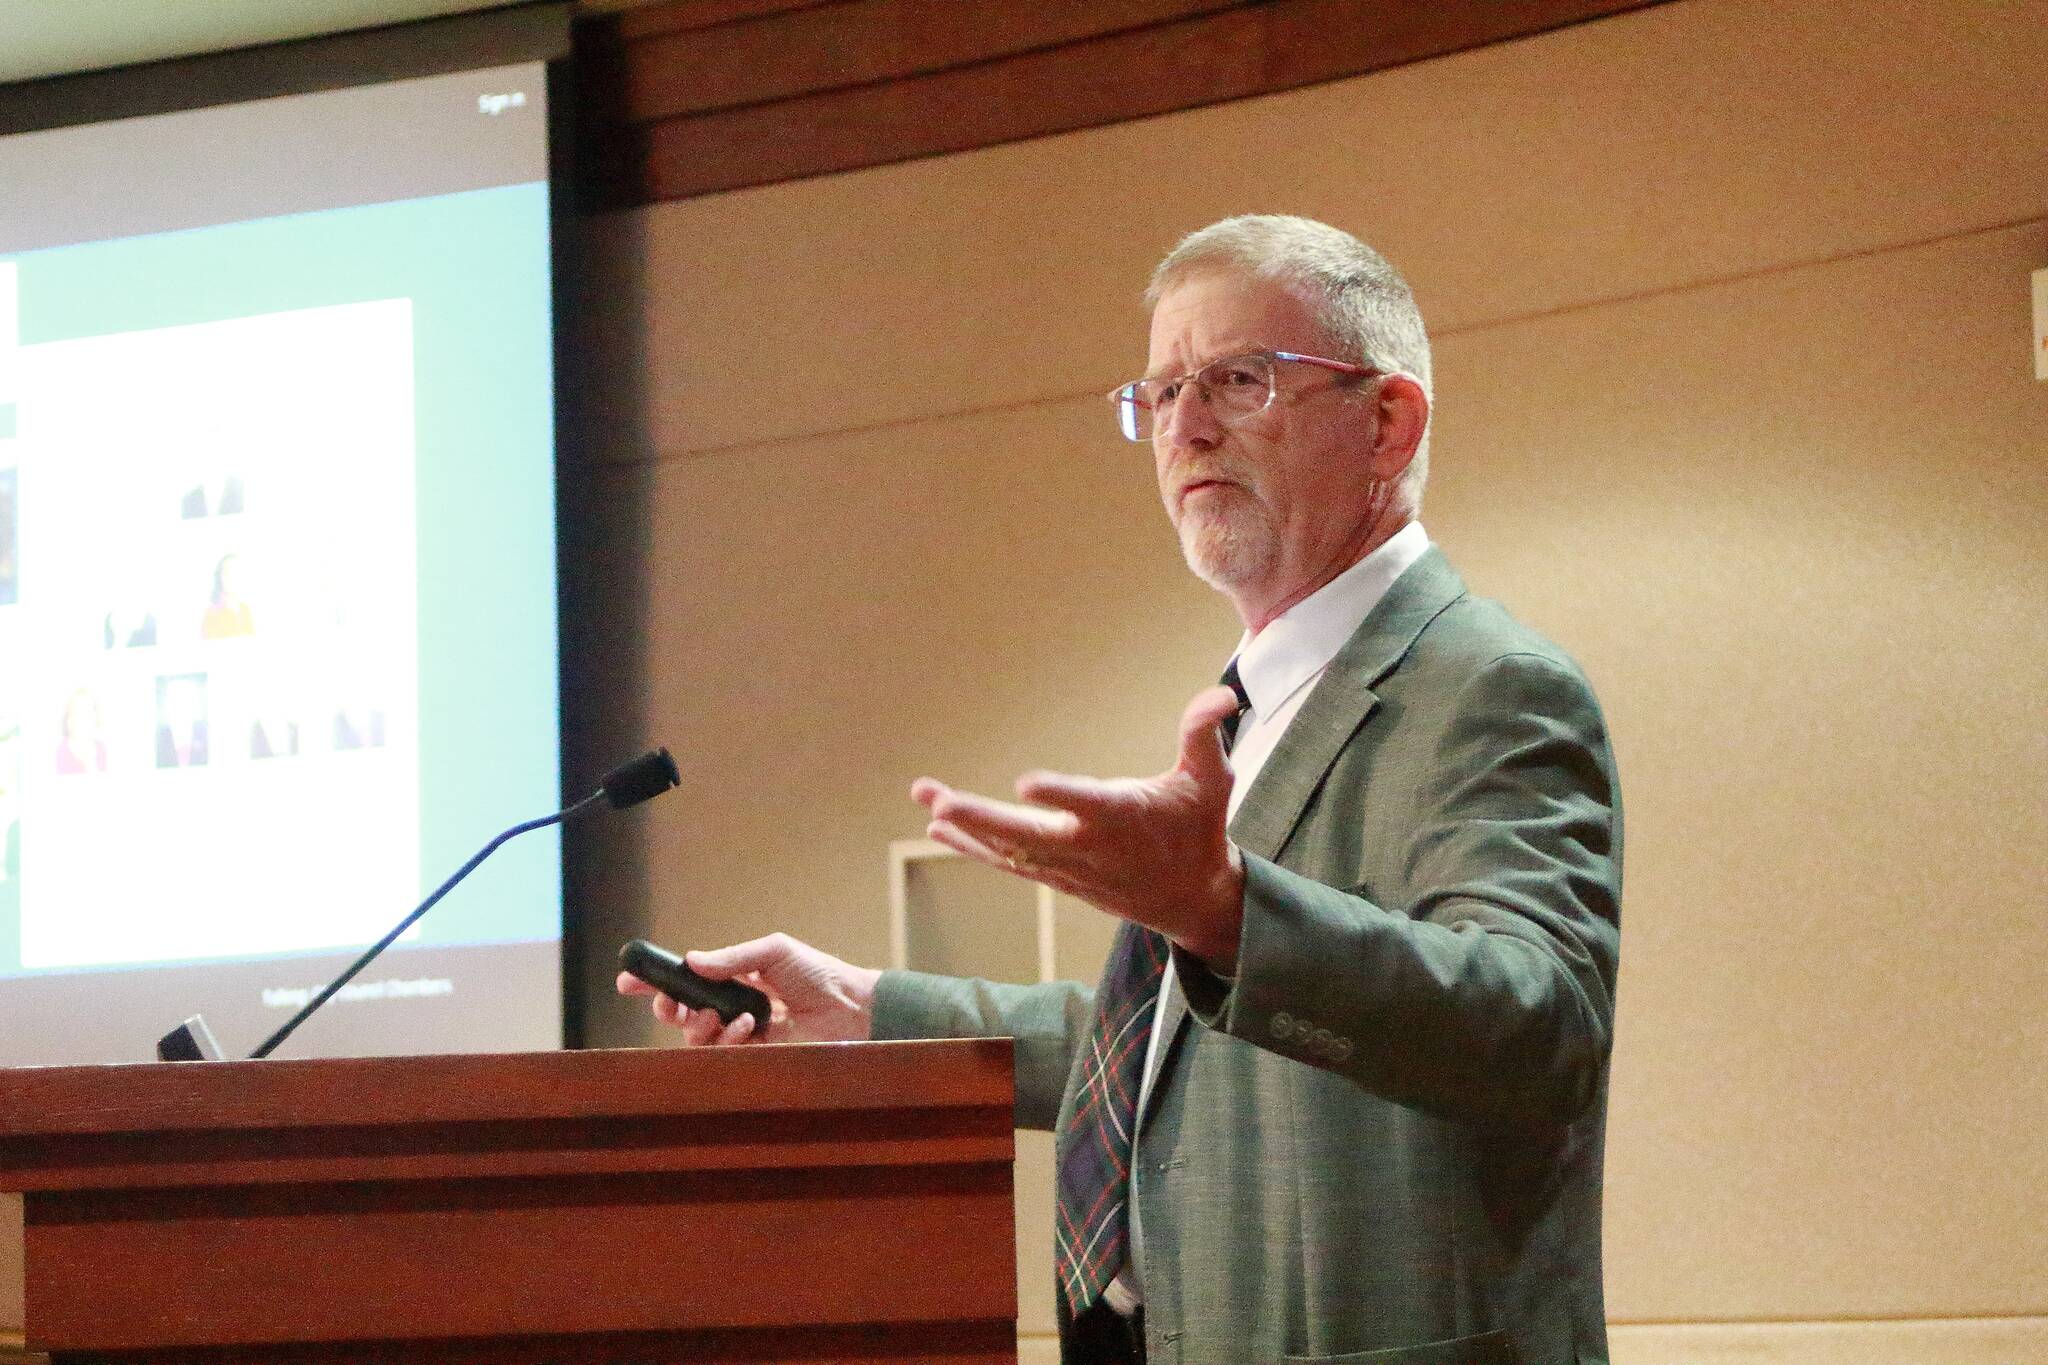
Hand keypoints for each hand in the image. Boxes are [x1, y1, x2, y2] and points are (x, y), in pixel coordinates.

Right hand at [616, 932, 880, 1044]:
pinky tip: (749, 1027)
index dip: (655, 982)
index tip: (627, 982)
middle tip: (672, 1006)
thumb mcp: (774, 951)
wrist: (851, 1006)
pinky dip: (729, 1038)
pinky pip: (723, 1052)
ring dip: (701, 1025)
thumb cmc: (818, 973)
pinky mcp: (754, 1054)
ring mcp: (742, 1030)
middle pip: (680, 1012)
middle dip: (668, 1009)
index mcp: (733, 977)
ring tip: (724, 1015)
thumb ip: (732, 958)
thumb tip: (691, 961)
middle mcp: (732, 1005)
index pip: (685, 980)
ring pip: (697, 1036)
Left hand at [911, 685, 1246, 970]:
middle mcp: (1089, 848)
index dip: (1060, 794)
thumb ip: (1203, 735)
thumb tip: (1222, 694)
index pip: (1089, 805)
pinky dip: (973, 847)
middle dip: (983, 819)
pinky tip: (937, 827)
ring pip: (1008, 851)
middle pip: (1029, 837)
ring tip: (925, 798)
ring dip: (965, 827)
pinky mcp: (1056, 877)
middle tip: (942, 802)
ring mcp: (1067, 867)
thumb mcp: (1211, 780)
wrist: (1191, 898)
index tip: (1026, 784)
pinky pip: (1007, 864)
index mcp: (1124, 818)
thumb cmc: (1197, 829)